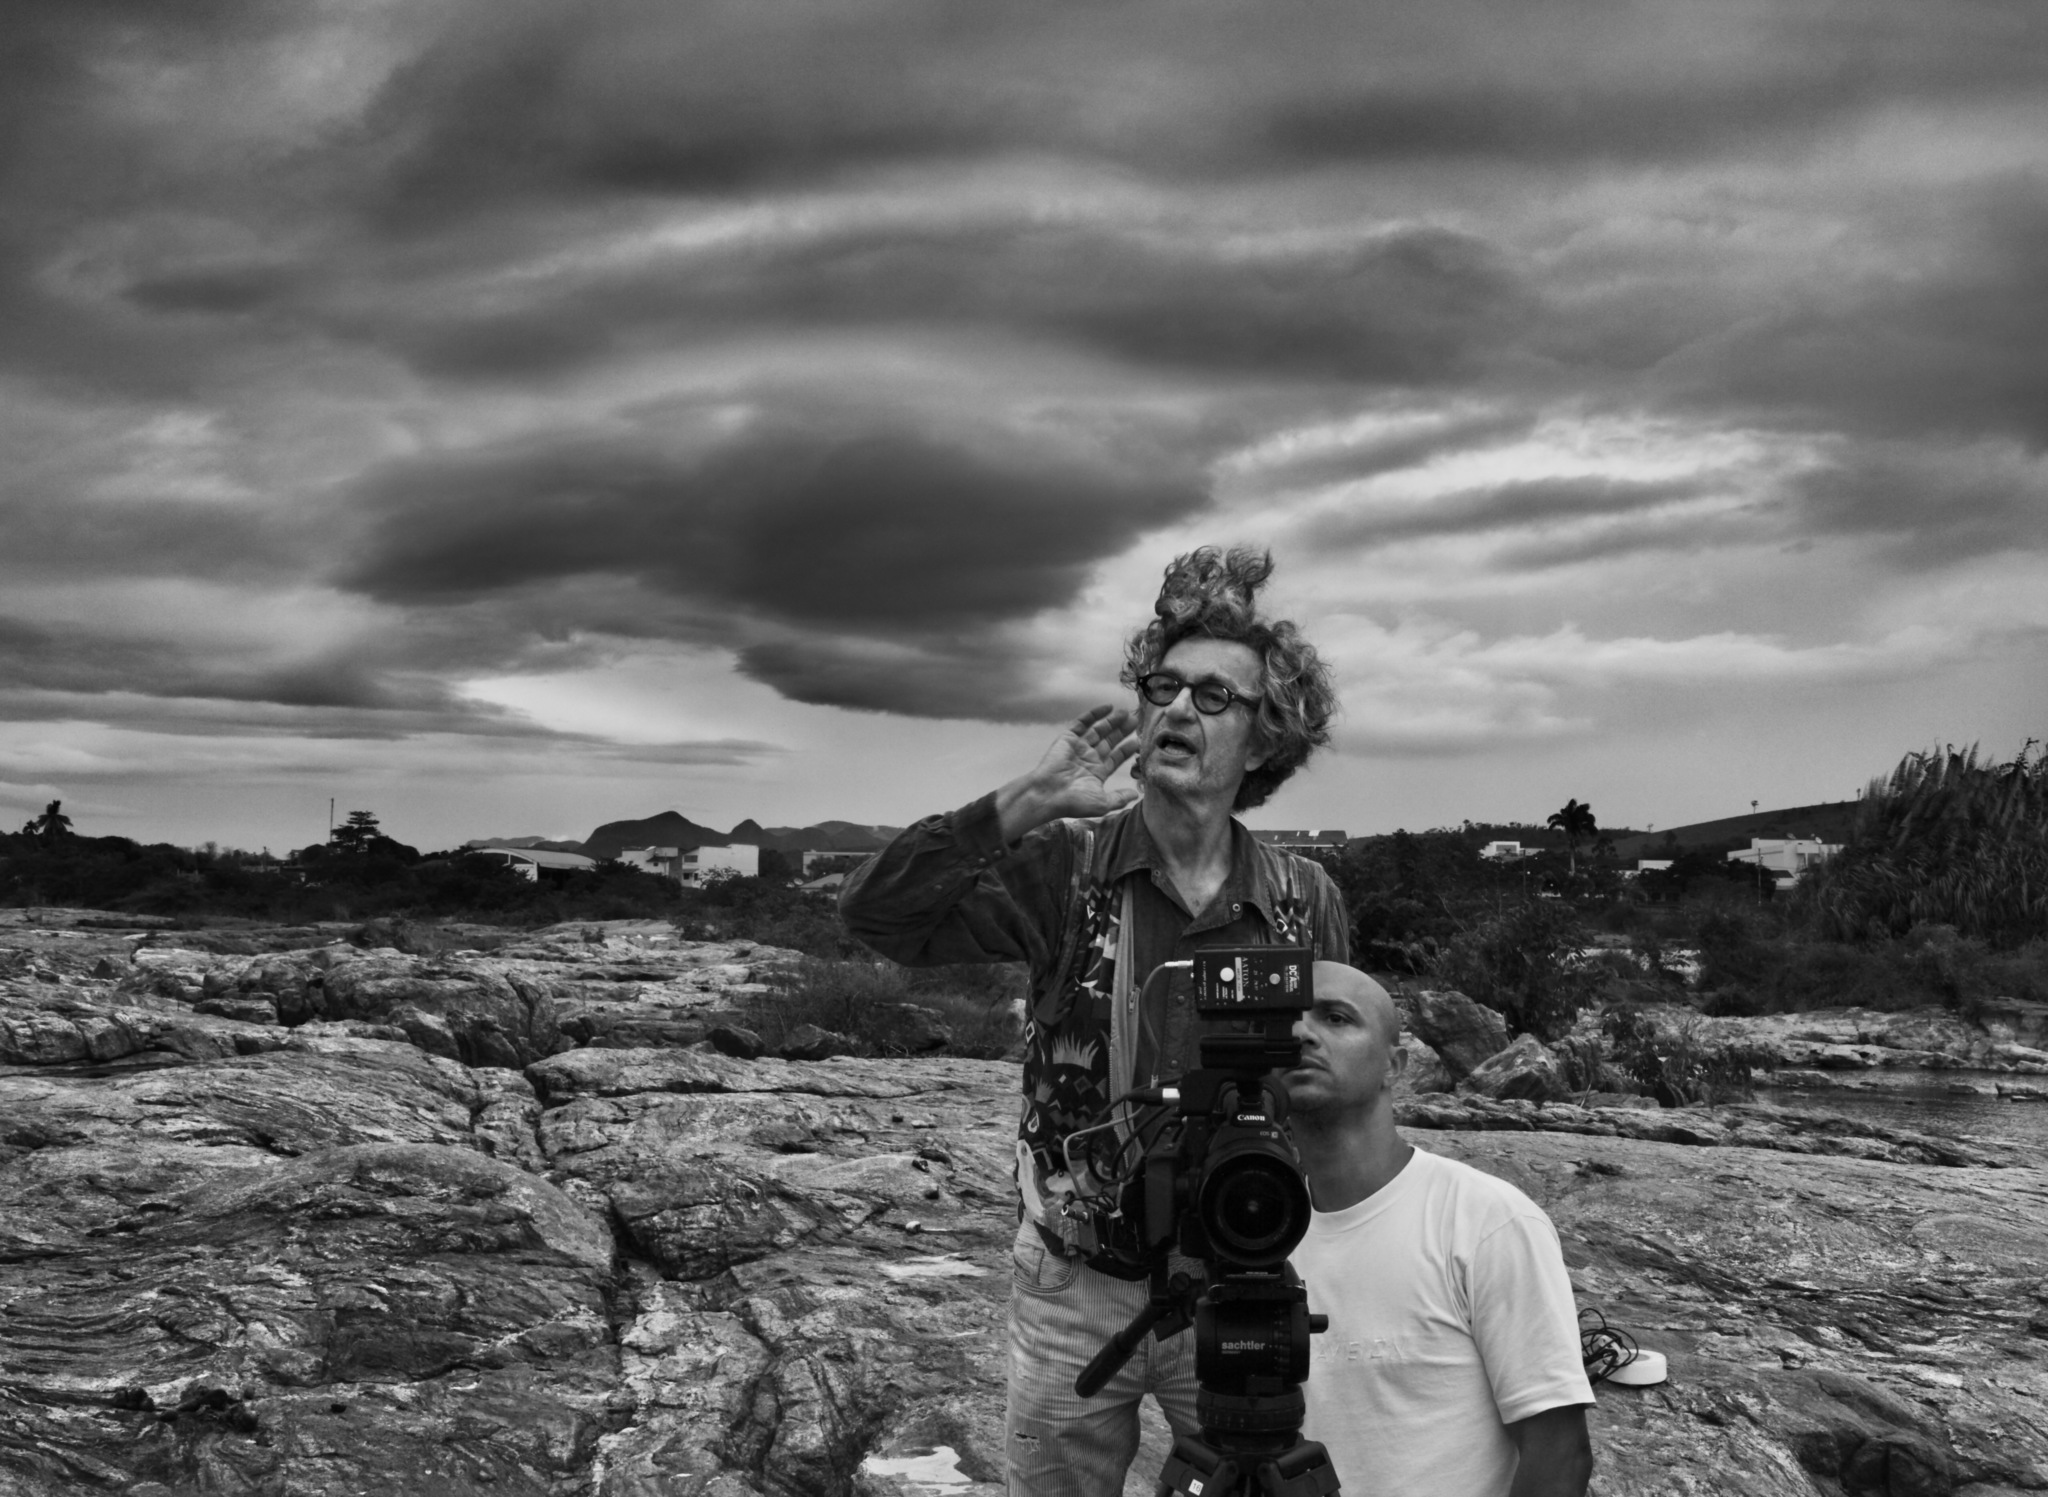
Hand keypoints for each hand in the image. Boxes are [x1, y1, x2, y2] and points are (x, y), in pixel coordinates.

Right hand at [995, 705, 1139, 840]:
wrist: (1048, 793)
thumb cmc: (1074, 802)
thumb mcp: (1102, 804)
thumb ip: (1119, 798)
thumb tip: (1136, 795)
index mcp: (1096, 773)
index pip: (1115, 758)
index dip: (1126, 750)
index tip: (1138, 741)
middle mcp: (1088, 758)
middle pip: (1109, 741)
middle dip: (1121, 732)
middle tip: (1135, 721)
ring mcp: (1078, 747)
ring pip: (1098, 730)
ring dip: (1112, 721)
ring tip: (1126, 713)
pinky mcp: (1068, 738)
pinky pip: (1083, 723)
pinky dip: (1095, 714)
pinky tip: (1108, 707)